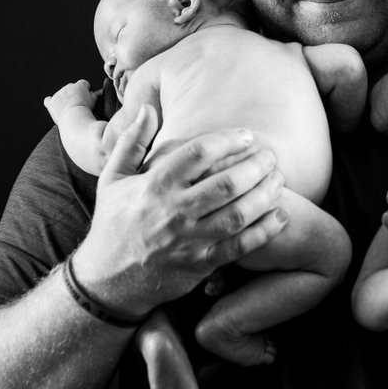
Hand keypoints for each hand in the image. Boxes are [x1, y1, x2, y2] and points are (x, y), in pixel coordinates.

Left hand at [43, 79, 99, 122]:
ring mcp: (58, 94)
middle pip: (71, 87)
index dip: (85, 90)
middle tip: (78, 103)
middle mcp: (68, 87)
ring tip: (69, 109)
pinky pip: (48, 100)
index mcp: (79, 85)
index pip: (83, 84)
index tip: (86, 96)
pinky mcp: (51, 102)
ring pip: (61, 94)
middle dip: (74, 94)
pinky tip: (53, 106)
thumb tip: (96, 93)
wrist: (73, 117)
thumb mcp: (94, 101)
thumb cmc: (85, 111)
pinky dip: (50, 103)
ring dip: (64, 99)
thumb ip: (94, 95)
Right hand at [71, 105, 289, 315]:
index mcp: (154, 186)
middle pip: (224, 184)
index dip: (227, 140)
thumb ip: (131, 142)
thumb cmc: (113, 223)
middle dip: (254, 166)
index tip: (247, 134)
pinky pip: (239, 247)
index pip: (196, 154)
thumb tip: (146, 108)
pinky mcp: (200, 264)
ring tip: (279, 180)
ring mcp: (188, 240)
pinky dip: (264, 231)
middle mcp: (173, 212)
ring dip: (264, 196)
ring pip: (236, 215)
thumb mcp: (111, 179)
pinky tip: (280, 216)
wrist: (106, 280)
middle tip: (270, 156)